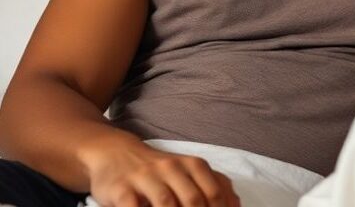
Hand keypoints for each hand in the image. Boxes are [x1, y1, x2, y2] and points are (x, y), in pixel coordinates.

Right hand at [83, 140, 240, 206]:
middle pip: (192, 199)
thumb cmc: (161, 170)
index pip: (214, 193)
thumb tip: (236, 205)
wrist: (117, 153)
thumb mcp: (190, 171)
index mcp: (193, 165)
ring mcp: (146, 177)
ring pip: (165, 203)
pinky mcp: (121, 188)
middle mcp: (172, 168)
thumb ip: (214, 184)